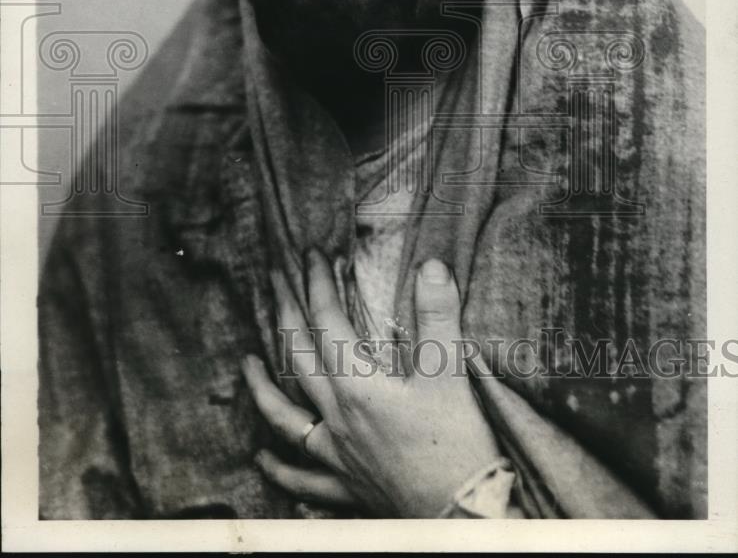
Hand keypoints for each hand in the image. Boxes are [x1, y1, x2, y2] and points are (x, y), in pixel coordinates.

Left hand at [241, 250, 501, 516]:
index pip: (327, 322)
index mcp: (358, 386)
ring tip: (246, 364)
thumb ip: (438, 316)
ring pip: (285, 417)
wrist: (462, 515)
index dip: (317, 284)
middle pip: (298, 358)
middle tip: (273, 280)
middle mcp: (337, 418)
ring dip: (262, 388)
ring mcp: (336, 455)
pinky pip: (302, 476)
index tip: (311, 254)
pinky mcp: (345, 486)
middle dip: (284, 313)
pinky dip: (279, 467)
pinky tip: (262, 458)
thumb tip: (430, 265)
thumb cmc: (458, 446)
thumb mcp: (451, 374)